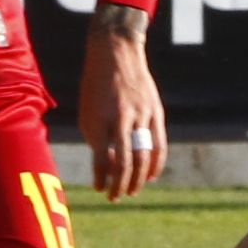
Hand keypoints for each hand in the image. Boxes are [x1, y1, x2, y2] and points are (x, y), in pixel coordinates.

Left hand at [80, 17, 166, 199]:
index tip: (100, 189)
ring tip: (131, 191)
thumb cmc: (96, 86)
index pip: (101, 157)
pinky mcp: (155, 110)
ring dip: (137, 178)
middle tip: (115, 196)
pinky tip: (150, 176)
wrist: (115, 51)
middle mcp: (120, 117)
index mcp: (99, 117)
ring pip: (143, 155)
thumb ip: (96, 140)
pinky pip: (159, 143)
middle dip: (120, 184)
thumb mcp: (88, 111)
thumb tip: (107, 171)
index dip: (102, 177)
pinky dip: (155, 163)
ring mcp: (140, 114)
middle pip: (124, 161)